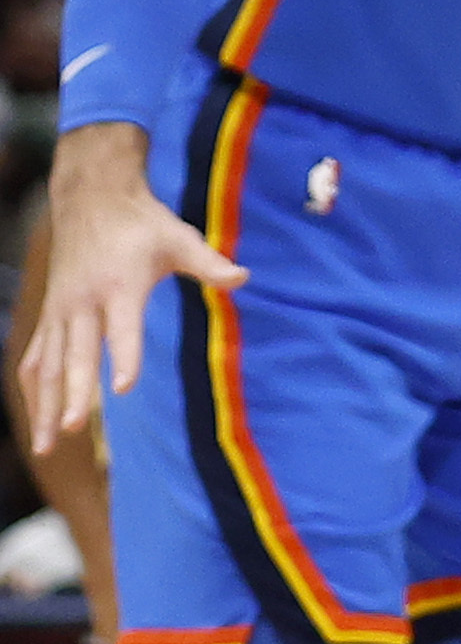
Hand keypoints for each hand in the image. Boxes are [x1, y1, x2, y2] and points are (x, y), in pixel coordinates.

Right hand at [13, 131, 234, 452]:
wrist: (91, 196)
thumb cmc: (142, 223)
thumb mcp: (180, 237)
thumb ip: (209, 263)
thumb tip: (244, 276)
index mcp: (118, 286)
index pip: (121, 328)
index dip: (123, 357)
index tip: (122, 388)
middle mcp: (81, 302)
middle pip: (74, 354)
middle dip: (73, 392)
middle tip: (73, 428)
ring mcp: (59, 311)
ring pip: (45, 365)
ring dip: (43, 406)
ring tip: (46, 446)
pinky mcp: (49, 316)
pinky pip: (34, 359)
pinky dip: (33, 390)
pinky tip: (39, 422)